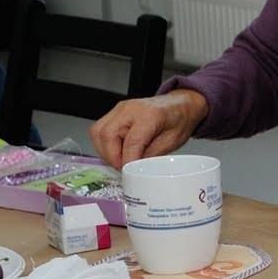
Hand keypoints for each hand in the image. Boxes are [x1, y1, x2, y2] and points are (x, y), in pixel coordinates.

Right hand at [91, 91, 207, 166]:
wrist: (179, 105)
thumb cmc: (179, 120)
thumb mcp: (172, 142)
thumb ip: (151, 155)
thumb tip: (134, 169)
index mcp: (150, 115)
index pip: (131, 141)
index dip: (127, 160)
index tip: (128, 173)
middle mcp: (130, 109)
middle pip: (107, 134)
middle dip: (111, 157)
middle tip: (122, 169)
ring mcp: (119, 109)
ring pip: (98, 132)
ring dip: (105, 151)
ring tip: (120, 161)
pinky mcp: (114, 113)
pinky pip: (99, 130)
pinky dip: (104, 145)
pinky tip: (117, 152)